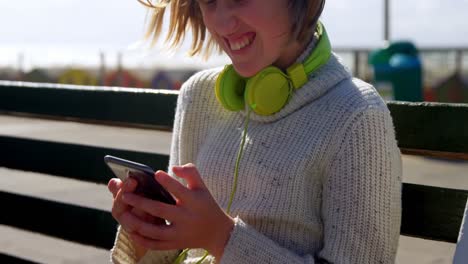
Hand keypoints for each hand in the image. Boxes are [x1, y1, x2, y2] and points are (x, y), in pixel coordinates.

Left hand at [119, 163, 234, 259]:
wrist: (217, 233)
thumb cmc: (205, 204)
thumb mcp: (202, 187)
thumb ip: (190, 172)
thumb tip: (173, 168)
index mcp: (194, 202)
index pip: (179, 190)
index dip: (168, 181)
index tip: (155, 173)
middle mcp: (186, 218)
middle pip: (160, 210)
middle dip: (141, 202)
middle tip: (125, 195)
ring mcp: (180, 233)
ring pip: (155, 231)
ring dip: (137, 223)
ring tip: (124, 214)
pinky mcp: (175, 244)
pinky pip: (156, 245)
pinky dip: (142, 240)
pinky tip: (132, 231)